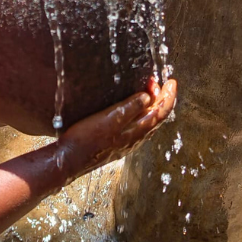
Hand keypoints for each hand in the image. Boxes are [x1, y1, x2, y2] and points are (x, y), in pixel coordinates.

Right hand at [56, 78, 176, 182]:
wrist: (69, 160)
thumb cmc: (87, 140)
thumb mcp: (109, 119)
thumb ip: (129, 108)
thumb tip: (148, 97)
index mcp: (137, 132)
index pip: (162, 112)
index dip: (169, 96)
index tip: (172, 82)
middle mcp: (136, 138)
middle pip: (157, 116)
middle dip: (161, 97)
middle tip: (156, 81)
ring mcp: (127, 142)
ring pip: (148, 122)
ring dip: (152, 105)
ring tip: (148, 90)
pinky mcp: (118, 143)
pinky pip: (138, 126)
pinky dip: (142, 113)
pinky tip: (133, 110)